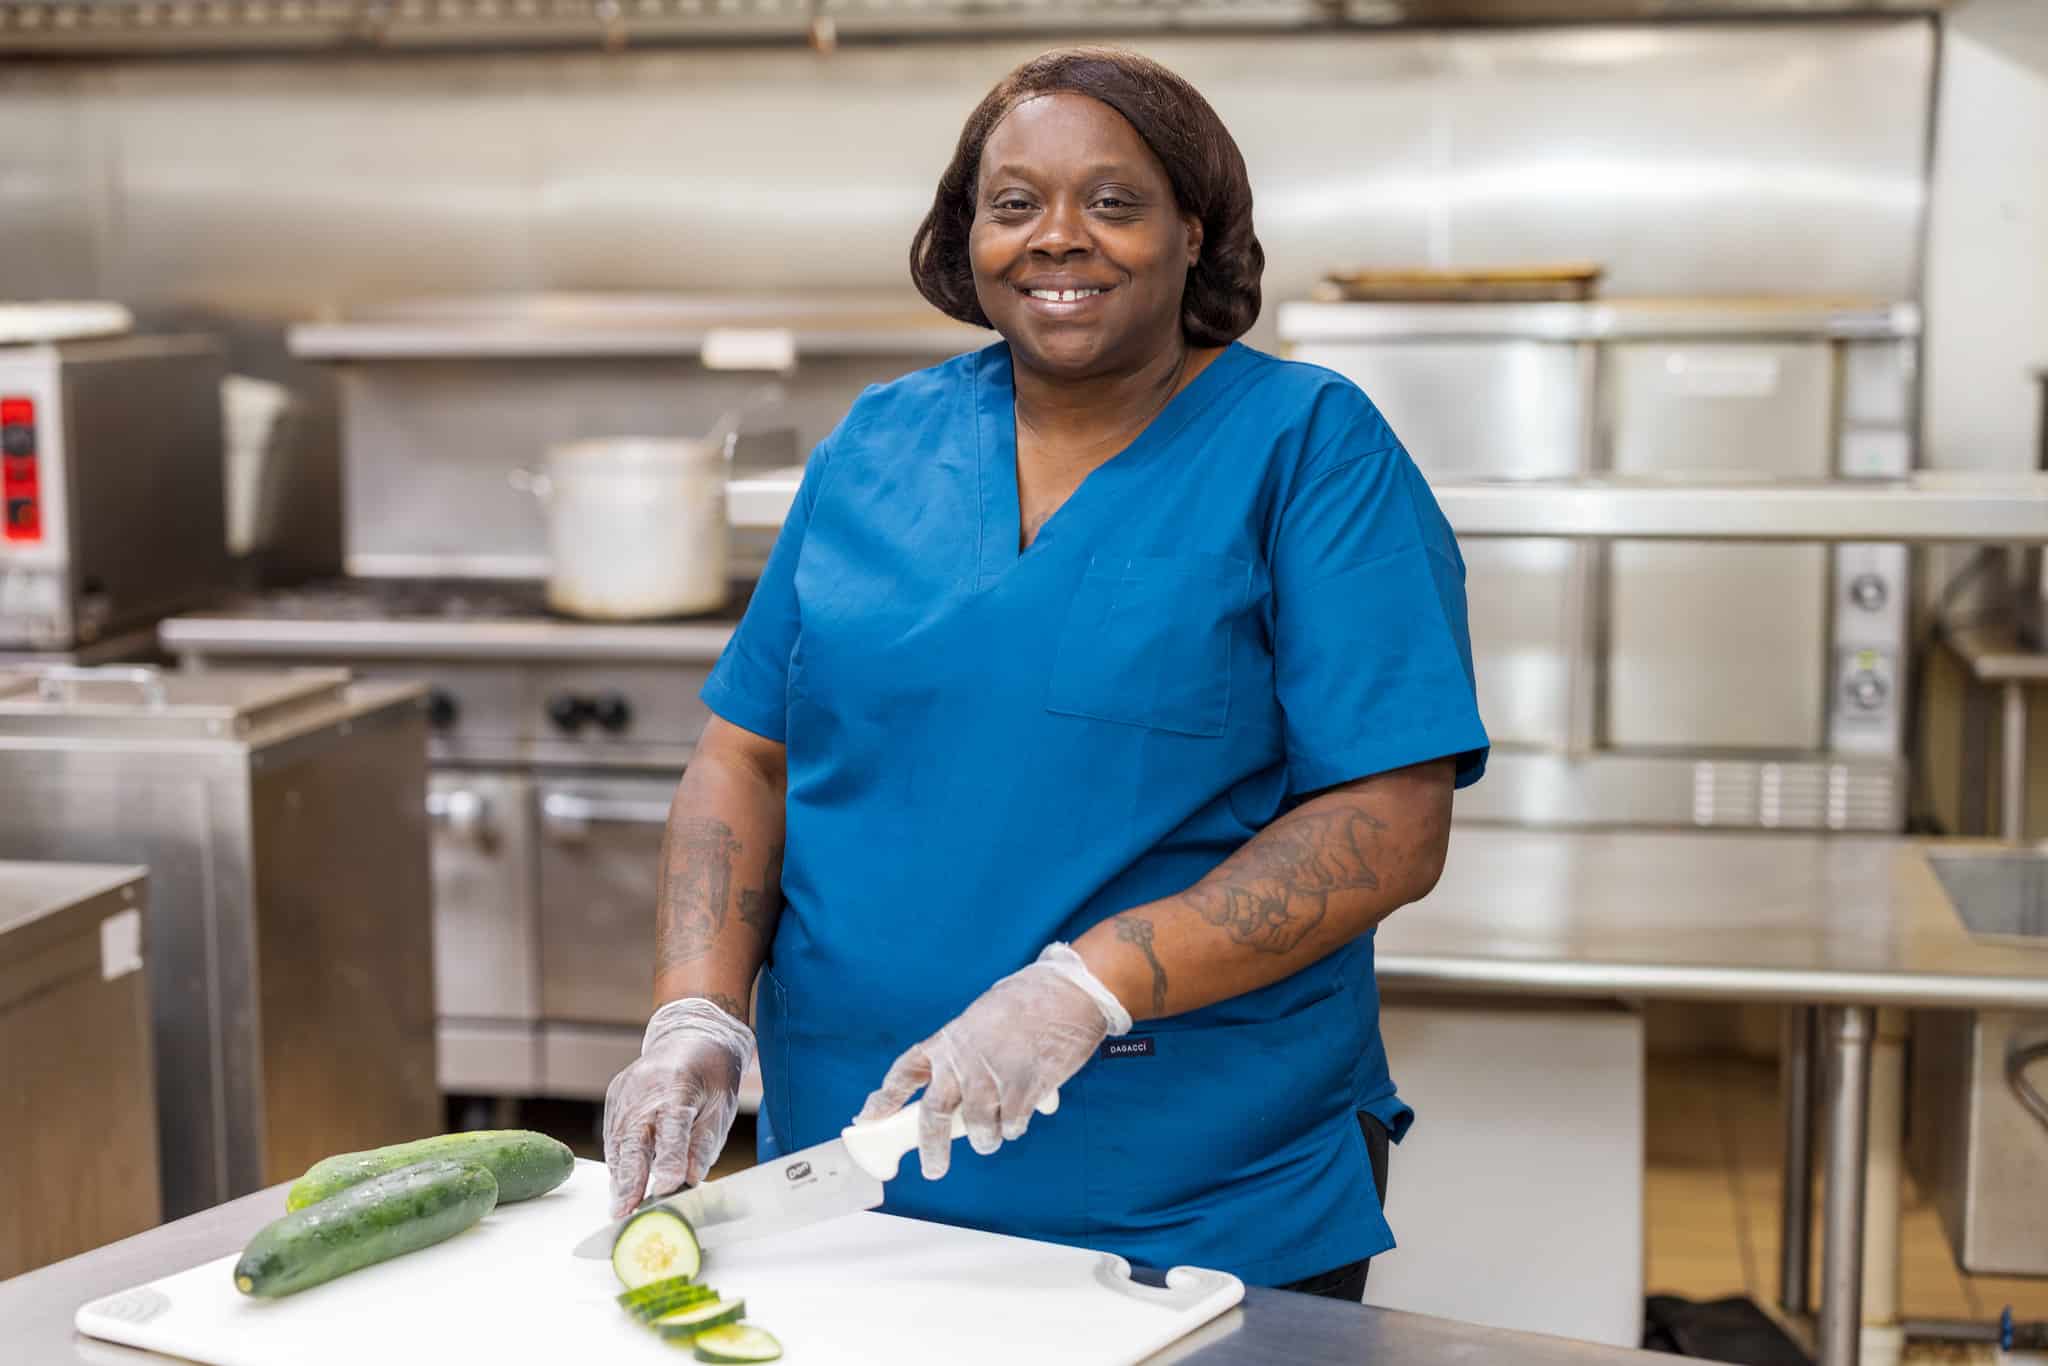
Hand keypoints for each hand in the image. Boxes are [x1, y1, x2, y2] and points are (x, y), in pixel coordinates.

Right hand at [603, 997, 755, 1218]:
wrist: (690, 1035)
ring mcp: (625, 1094)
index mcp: (677, 1087)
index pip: (671, 1130)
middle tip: (624, 1213)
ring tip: (620, 1209)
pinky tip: (622, 1185)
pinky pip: (613, 1136)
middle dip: (629, 1180)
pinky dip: (618, 1161)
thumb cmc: (711, 1073)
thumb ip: (703, 1144)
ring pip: (618, 1143)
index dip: (668, 1161)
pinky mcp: (615, 1098)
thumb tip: (690, 1178)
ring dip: (619, 1177)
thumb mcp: (720, 1107)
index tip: (666, 1189)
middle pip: (633, 1141)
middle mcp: (644, 1091)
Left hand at [856, 944, 1130, 1178]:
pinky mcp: (1021, 1093)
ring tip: (999, 1131)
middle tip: (933, 1170)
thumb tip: (978, 1091)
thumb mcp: (984, 1018)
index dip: (883, 1099)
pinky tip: (1028, 1111)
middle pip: (933, 1116)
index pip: (905, 1073)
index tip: (867, 1118)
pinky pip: (1011, 1126)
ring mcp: (990, 1079)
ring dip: (988, 1137)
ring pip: (978, 1129)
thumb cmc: (1029, 1000)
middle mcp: (962, 1063)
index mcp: (948, 1041)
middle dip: (930, 1148)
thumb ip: (973, 1055)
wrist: (1066, 992)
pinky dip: (1017, 1126)